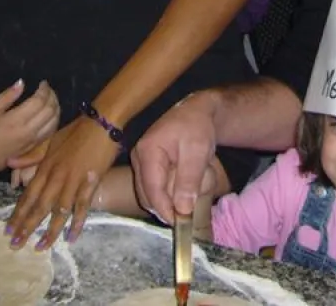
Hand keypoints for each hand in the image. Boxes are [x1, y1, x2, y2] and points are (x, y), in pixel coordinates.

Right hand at [0, 79, 60, 178]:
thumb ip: (7, 96)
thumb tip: (22, 82)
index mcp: (16, 121)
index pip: (38, 102)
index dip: (44, 90)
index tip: (43, 83)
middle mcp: (28, 131)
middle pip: (50, 110)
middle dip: (52, 96)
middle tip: (47, 88)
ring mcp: (34, 140)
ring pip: (54, 121)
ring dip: (56, 107)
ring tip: (51, 97)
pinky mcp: (36, 146)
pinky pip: (52, 130)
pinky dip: (55, 118)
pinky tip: (51, 111)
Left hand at [6, 114, 120, 249]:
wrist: (101, 123)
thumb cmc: (76, 131)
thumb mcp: (49, 140)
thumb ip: (31, 155)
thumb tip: (9, 163)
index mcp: (45, 168)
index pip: (28, 195)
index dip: (17, 214)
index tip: (8, 230)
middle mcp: (56, 177)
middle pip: (39, 207)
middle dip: (26, 227)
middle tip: (16, 245)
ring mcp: (73, 181)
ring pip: (58, 211)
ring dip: (49, 231)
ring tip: (40, 247)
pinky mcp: (90, 182)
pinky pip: (81, 207)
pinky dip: (76, 223)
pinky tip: (70, 238)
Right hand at [131, 92, 218, 223]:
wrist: (196, 112)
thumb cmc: (197, 127)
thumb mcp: (198, 151)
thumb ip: (188, 179)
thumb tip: (182, 210)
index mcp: (147, 151)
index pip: (152, 190)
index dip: (165, 210)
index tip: (181, 224)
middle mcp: (138, 158)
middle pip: (148, 195)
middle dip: (169, 204)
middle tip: (191, 203)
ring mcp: (140, 163)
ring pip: (151, 195)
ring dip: (170, 198)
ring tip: (192, 184)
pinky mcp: (146, 167)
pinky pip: (154, 189)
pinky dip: (170, 191)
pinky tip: (185, 182)